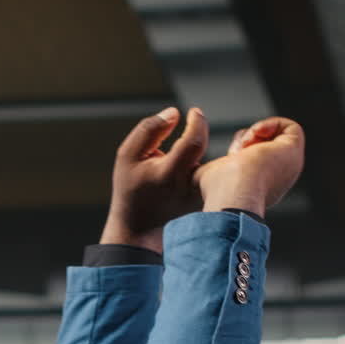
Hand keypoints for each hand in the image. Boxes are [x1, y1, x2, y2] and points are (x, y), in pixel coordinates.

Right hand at [101, 107, 208, 252]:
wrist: (137, 231)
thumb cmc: (130, 191)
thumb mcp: (127, 157)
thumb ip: (149, 130)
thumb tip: (175, 113)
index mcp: (169, 172)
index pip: (194, 139)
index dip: (197, 121)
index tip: (194, 112)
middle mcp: (189, 185)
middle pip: (207, 150)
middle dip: (202, 130)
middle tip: (195, 122)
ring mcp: (200, 196)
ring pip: (214, 163)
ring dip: (208, 151)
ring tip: (190, 149)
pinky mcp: (206, 203)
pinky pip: (216, 178)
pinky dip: (214, 169)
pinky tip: (198, 169)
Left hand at [194, 116, 304, 216]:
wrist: (233, 195)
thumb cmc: (217, 192)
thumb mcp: (204, 176)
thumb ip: (204, 168)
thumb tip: (190, 160)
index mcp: (260, 186)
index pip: (254, 157)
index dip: (239, 149)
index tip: (229, 158)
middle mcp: (279, 177)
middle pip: (267, 144)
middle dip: (248, 139)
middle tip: (237, 151)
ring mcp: (289, 164)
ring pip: (278, 136)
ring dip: (258, 133)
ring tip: (246, 146)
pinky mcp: (294, 150)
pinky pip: (290, 127)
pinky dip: (270, 125)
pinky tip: (254, 137)